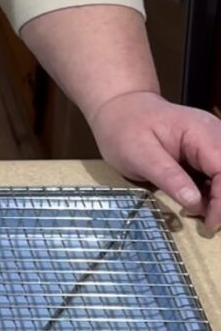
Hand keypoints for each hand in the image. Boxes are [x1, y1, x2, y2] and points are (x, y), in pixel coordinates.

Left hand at [88, 91, 220, 231]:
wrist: (119, 108)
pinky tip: (196, 203)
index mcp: (200, 133)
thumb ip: (168, 176)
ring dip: (219, 199)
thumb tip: (194, 202)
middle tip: (205, 222)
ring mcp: (212, 143)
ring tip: (199, 215)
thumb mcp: (139, 154)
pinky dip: (212, 193)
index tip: (209, 222)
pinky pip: (218, 175)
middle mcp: (213, 136)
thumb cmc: (124, 128)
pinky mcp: (206, 153)